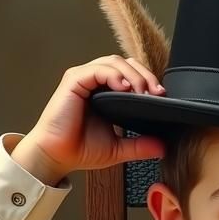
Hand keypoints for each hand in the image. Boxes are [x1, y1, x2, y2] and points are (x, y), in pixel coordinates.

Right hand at [12, 56, 167, 184]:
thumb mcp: (118, 148)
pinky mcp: (74, 80)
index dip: (148, 80)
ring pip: (114, 62)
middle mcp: (95, 81)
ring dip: (133, 74)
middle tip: (157, 92)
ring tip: (143, 92)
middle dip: (145, 74)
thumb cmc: (80, 149)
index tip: (162, 96)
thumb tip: (162, 148)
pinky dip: (113, 75)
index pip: (131, 74)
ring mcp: (84, 78)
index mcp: (106, 93)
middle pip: (126, 63)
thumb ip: (139, 146)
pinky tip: (125, 88)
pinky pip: (97, 69)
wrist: (56, 157)